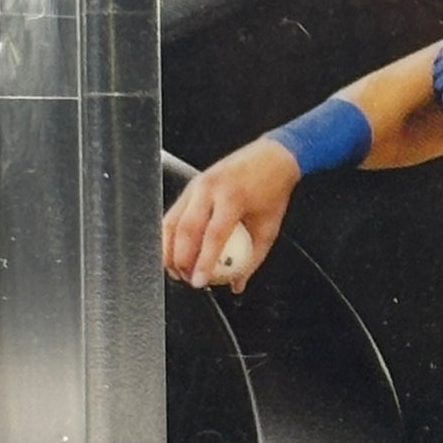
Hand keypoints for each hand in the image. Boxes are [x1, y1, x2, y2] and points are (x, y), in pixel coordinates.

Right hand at [161, 138, 301, 291]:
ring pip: (171, 221)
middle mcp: (210, 188)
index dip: (202, 262)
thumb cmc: (273, 192)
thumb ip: (252, 259)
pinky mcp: (191, 186)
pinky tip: (174, 251)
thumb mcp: (268, 228)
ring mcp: (197, 184)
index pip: (212, 235)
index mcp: (233, 197)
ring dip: (169, 249)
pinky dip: (170, 236)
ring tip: (176, 269)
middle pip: (185, 229)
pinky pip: (173, 214)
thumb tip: (236, 284)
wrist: (272, 158)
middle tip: (185, 279)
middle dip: (180, 259)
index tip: (198, 282)